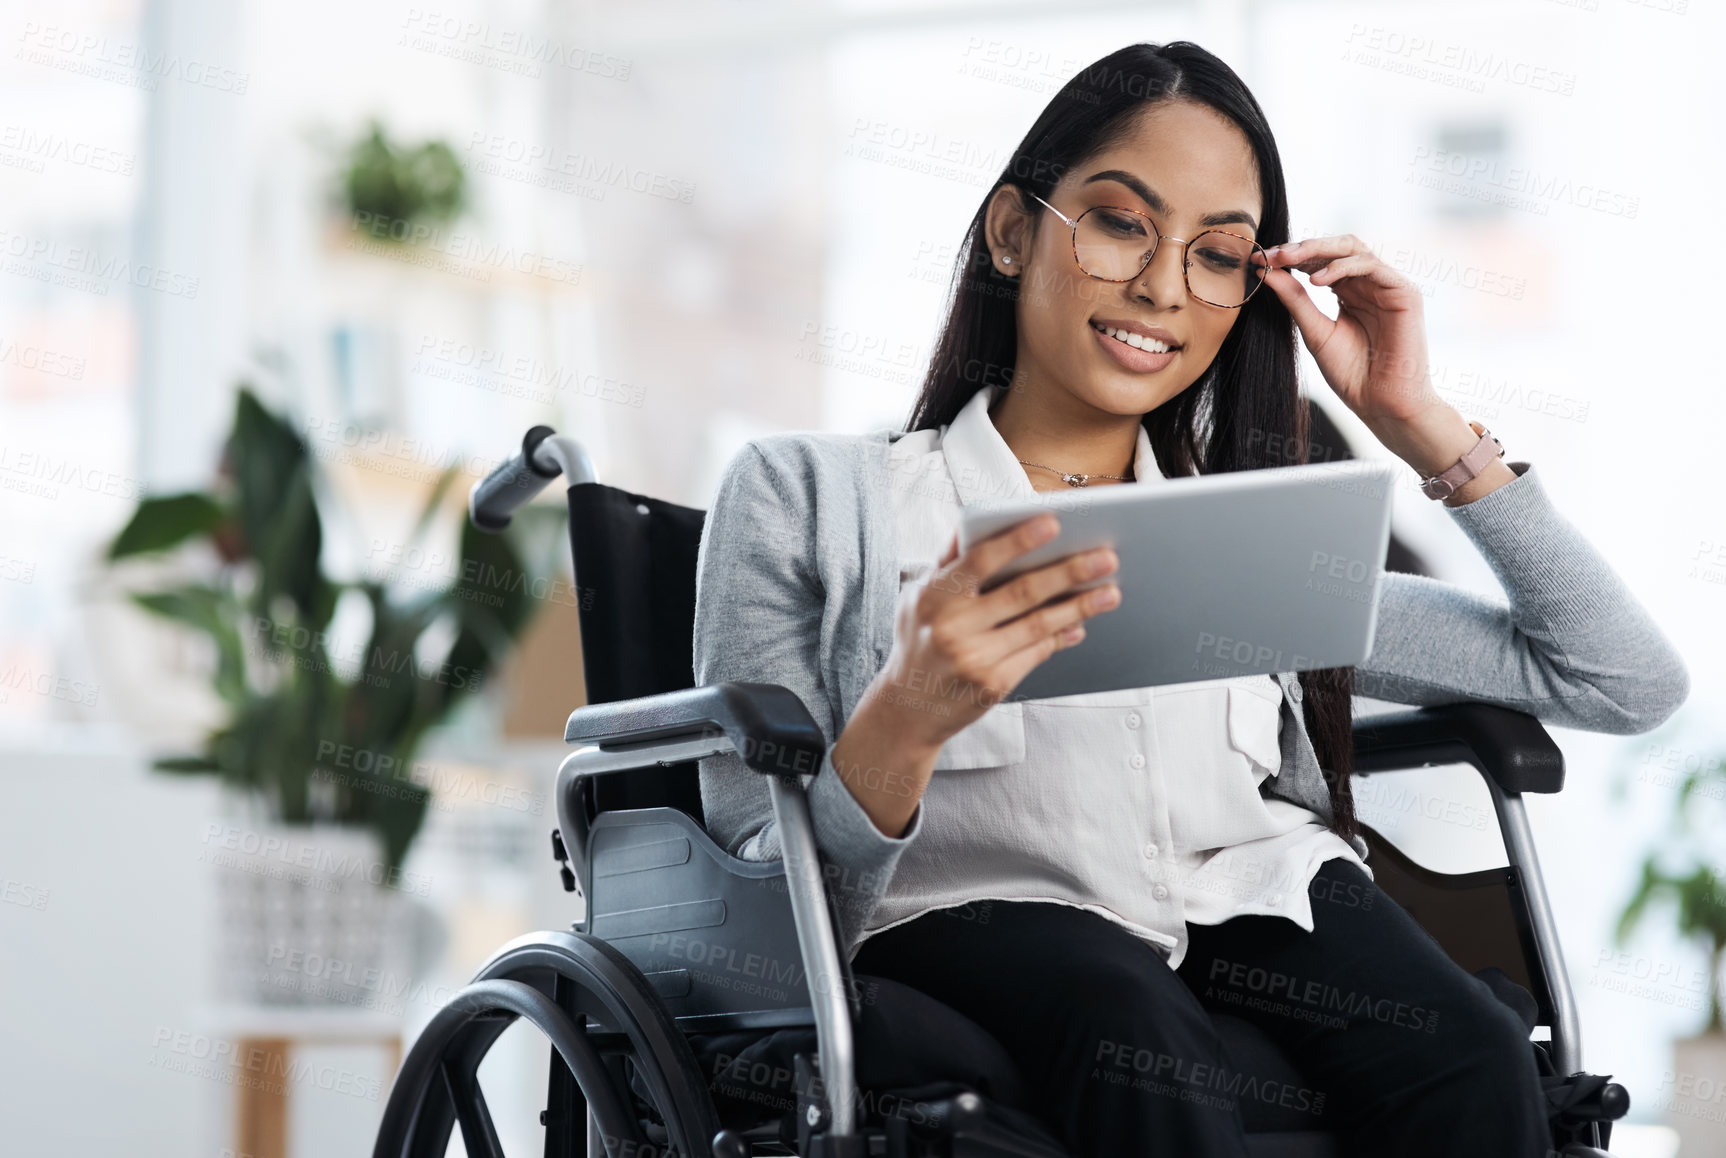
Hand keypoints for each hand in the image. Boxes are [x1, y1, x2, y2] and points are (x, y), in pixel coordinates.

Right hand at [865, 512, 1120, 752]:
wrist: (908, 708)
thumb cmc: (919, 641)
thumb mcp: (917, 598)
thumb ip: (948, 563)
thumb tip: (978, 523)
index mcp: (933, 597)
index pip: (980, 560)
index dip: (1017, 541)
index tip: (1054, 522)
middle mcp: (952, 628)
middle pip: (1021, 593)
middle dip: (1069, 572)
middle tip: (1106, 557)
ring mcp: (974, 660)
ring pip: (1037, 626)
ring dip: (1079, 607)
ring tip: (1110, 591)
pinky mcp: (993, 685)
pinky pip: (1036, 653)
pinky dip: (1061, 636)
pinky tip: (1081, 624)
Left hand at [1261, 234, 1441, 426]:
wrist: (1380, 404)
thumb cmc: (1352, 374)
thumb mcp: (1315, 331)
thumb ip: (1295, 300)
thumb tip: (1267, 273)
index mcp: (1349, 292)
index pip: (1320, 262)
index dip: (1291, 257)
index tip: (1259, 261)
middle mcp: (1368, 284)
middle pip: (1336, 248)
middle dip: (1301, 247)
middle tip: (1272, 254)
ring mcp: (1387, 285)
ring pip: (1353, 248)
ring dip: (1317, 250)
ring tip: (1288, 260)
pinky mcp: (1404, 292)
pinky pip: (1371, 265)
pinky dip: (1342, 267)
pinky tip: (1316, 280)